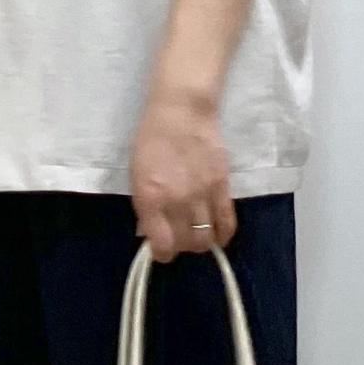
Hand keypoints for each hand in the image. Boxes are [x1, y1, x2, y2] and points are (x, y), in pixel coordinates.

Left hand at [130, 89, 237, 261]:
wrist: (182, 110)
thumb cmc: (152, 138)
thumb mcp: (136, 173)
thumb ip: (145, 205)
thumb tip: (151, 230)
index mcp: (150, 198)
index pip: (162, 245)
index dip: (162, 254)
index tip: (162, 250)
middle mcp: (177, 202)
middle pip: (186, 244)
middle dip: (181, 247)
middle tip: (179, 239)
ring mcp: (202, 195)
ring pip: (207, 238)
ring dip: (201, 243)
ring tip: (197, 236)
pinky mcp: (222, 186)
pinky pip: (227, 222)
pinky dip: (223, 234)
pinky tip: (219, 235)